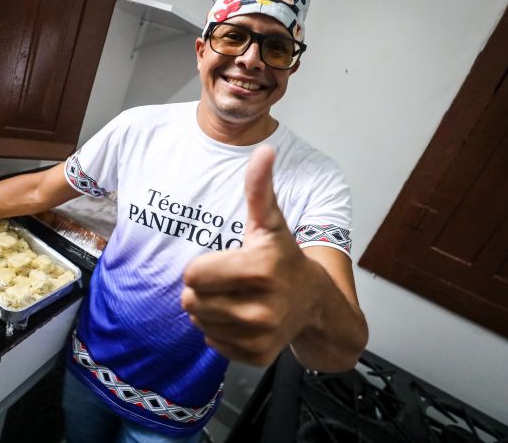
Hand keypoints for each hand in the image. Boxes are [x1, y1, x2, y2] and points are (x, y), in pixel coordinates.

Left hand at [181, 145, 321, 365]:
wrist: (316, 304)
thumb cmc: (285, 258)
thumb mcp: (271, 223)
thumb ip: (259, 188)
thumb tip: (264, 150)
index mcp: (259, 269)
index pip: (192, 275)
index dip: (203, 266)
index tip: (226, 262)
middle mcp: (262, 308)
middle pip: (191, 301)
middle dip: (203, 288)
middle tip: (229, 281)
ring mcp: (260, 336)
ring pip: (199, 322)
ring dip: (209, 309)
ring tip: (236, 297)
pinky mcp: (256, 356)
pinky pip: (212, 342)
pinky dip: (220, 331)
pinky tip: (242, 317)